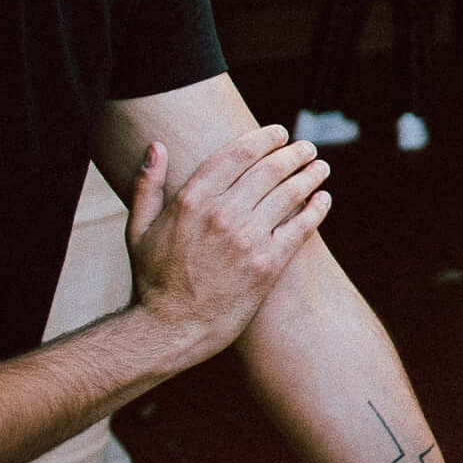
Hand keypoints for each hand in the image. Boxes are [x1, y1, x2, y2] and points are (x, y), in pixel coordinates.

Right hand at [123, 127, 329, 359]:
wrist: (170, 329)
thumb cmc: (152, 279)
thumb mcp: (138, 229)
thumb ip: (147, 184)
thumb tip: (157, 145)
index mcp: (191, 200)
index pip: (237, 153)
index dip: (264, 138)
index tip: (279, 132)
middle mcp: (222, 214)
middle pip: (270, 169)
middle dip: (293, 153)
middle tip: (306, 147)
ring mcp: (248, 238)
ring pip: (291, 193)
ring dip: (311, 175)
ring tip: (320, 167)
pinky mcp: (268, 263)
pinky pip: (302, 226)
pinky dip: (318, 208)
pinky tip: (324, 199)